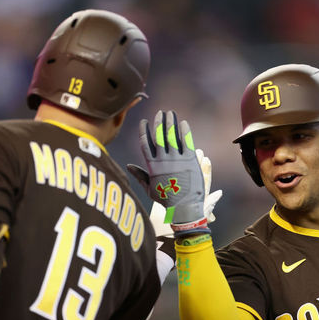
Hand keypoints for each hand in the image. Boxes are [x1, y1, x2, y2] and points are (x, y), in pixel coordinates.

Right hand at [128, 110, 210, 236]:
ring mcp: (177, 159)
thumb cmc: (167, 200)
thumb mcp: (150, 189)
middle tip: (160, 112)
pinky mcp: (190, 160)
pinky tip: (183, 123)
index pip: (145, 143)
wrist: (185, 207)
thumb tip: (128, 166)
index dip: (144, 130)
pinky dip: (184, 131)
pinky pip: (186, 141)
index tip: (144, 121)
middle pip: (159, 135)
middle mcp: (163, 160)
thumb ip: (140, 175)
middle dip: (158, 122)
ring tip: (170, 113)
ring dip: (171, 122)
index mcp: (152, 166)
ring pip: (172, 135)